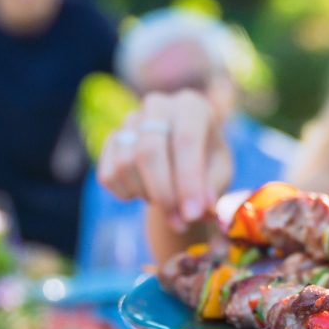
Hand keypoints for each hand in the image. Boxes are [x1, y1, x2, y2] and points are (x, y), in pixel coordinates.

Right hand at [97, 90, 232, 230]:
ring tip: (167, 201)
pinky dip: (126, 194)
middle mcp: (158, 106)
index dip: (187, 181)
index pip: (185, 140)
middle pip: (148, 151)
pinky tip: (145, 193)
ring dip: (146, 194)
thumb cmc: (207, 165)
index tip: (192, 215)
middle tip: (179, 223)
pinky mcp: (111, 140)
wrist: (182, 161)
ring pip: (126, 165)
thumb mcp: (219, 175)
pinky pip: (108, 175)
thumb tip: (198, 210)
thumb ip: (210, 189)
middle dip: (163, 194)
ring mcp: (130, 120)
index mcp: (192, 106)